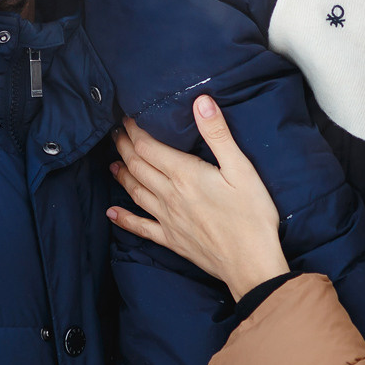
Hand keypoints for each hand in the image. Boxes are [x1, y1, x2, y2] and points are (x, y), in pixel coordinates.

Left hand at [108, 97, 289, 299]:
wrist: (250, 262)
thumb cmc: (252, 215)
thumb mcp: (242, 168)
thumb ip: (218, 134)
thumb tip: (201, 101)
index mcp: (184, 174)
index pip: (148, 147)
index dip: (134, 131)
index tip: (127, 118)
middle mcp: (169, 195)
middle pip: (137, 166)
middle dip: (124, 147)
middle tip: (116, 134)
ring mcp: (167, 219)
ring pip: (135, 192)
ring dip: (122, 175)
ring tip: (113, 163)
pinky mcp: (171, 240)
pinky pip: (141, 227)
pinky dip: (124, 218)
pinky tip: (112, 213)